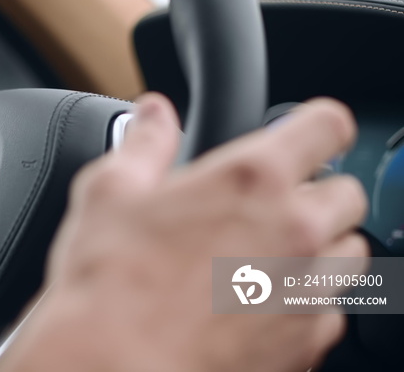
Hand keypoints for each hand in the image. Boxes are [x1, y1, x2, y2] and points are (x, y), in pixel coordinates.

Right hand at [0, 94, 368, 370]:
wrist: (114, 367)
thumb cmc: (109, 282)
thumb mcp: (110, 191)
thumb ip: (144, 143)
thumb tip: (154, 114)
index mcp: (252, 179)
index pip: (327, 126)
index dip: (315, 124)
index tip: (302, 135)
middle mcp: (295, 231)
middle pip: (347, 194)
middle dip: (316, 192)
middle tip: (269, 206)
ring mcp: (307, 291)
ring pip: (350, 254)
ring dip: (321, 248)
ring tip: (268, 258)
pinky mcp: (306, 343)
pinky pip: (331, 312)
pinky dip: (306, 303)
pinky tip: (258, 306)